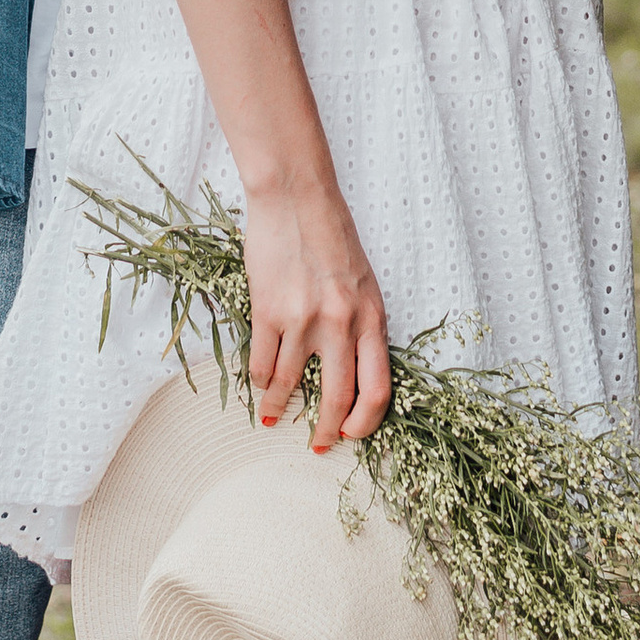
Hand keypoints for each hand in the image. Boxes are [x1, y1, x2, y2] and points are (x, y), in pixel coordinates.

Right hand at [243, 179, 390, 446]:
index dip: (366, 422)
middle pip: (338, 398)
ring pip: (291, 386)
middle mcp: (342, 323)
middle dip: (326, 432)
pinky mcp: (269, 311)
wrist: (296, 195)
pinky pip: (262, 364)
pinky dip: (259, 383)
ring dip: (281, 408)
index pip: (379, 389)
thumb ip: (360, 323)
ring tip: (274, 417)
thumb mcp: (362, 281)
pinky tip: (259, 386)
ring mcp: (303, 319)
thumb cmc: (331, 233)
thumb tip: (352, 370)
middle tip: (318, 445)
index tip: (352, 433)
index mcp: (372, 316)